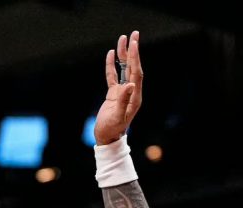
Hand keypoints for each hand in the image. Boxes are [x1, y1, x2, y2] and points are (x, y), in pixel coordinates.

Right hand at [94, 31, 143, 145]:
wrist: (107, 138)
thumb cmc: (112, 130)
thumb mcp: (118, 116)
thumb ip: (123, 100)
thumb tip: (129, 84)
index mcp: (134, 96)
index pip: (136, 72)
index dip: (135, 58)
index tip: (134, 44)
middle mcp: (131, 92)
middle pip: (132, 67)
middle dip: (133, 51)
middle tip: (134, 34)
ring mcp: (122, 92)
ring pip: (123, 69)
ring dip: (123, 54)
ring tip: (122, 39)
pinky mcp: (114, 94)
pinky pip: (113, 76)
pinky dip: (112, 65)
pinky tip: (111, 54)